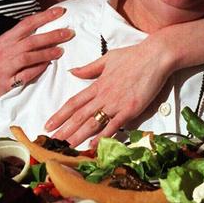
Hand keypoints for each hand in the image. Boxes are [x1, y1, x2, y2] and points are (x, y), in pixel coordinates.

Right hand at [0, 7, 72, 109]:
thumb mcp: (1, 46)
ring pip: (29, 56)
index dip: (45, 16)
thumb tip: (42, 29)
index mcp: (5, 39)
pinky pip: (26, 74)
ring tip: (61, 51)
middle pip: (31, 40)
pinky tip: (47, 66)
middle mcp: (5, 51)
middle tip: (69, 33)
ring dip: (47, 53)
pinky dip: (38, 69)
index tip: (60, 12)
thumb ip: (19, 39)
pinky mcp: (7, 83)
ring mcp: (6, 67)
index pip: (27, 24)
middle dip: (52, 35)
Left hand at [44, 38, 174, 147]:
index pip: (74, 102)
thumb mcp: (108, 58)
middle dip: (65, 130)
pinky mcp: (130, 109)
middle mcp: (104, 96)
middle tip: (52, 142)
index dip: (60, 114)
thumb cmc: (134, 55)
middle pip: (79, 115)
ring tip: (66, 146)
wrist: (155, 56)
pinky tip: (93, 146)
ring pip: (92, 123)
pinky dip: (102, 137)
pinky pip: (113, 126)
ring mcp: (116, 103)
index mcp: (98, 84)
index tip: (49, 124)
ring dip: (78, 136)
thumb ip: (89, 68)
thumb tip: (73, 72)